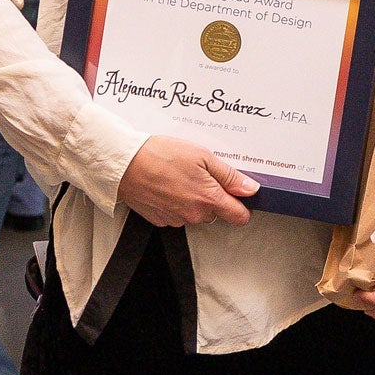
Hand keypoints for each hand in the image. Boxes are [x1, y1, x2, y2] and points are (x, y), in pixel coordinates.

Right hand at [116, 134, 258, 226]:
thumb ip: (229, 176)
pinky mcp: (160, 219)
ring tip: (180, 176)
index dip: (242, 206)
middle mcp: (193, 215)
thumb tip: (249, 188)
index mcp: (208, 199)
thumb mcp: (203, 156)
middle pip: (216, 213)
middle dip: (214, 197)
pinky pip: (177, 214)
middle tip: (201, 175)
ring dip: (193, 199)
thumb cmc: (161, 156)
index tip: (239, 195)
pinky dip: (176, 202)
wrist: (124, 164)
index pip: (239, 217)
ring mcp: (175, 219)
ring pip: (195, 213)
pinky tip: (168, 185)